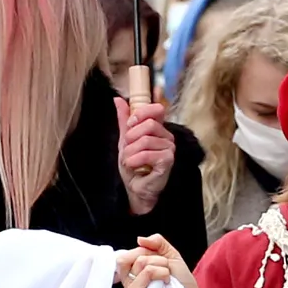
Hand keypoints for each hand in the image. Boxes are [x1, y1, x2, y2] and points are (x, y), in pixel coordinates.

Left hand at [117, 99, 174, 214]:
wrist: (135, 187)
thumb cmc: (134, 165)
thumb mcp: (125, 140)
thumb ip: (124, 120)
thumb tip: (118, 99)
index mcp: (158, 128)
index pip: (157, 109)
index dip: (140, 114)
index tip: (130, 125)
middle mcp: (167, 136)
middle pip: (148, 125)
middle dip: (131, 138)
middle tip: (128, 150)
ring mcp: (169, 148)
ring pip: (146, 140)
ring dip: (130, 152)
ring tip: (129, 161)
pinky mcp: (168, 160)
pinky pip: (147, 153)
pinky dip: (134, 160)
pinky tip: (132, 165)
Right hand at [120, 235, 204, 287]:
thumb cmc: (180, 281)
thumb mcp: (170, 254)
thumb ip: (156, 242)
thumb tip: (139, 238)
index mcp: (135, 268)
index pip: (129, 251)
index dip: (142, 250)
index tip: (154, 256)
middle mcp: (131, 277)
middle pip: (134, 254)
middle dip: (155, 257)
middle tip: (164, 268)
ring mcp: (132, 285)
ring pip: (142, 261)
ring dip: (161, 265)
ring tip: (166, 277)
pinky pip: (146, 271)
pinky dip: (161, 273)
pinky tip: (164, 282)